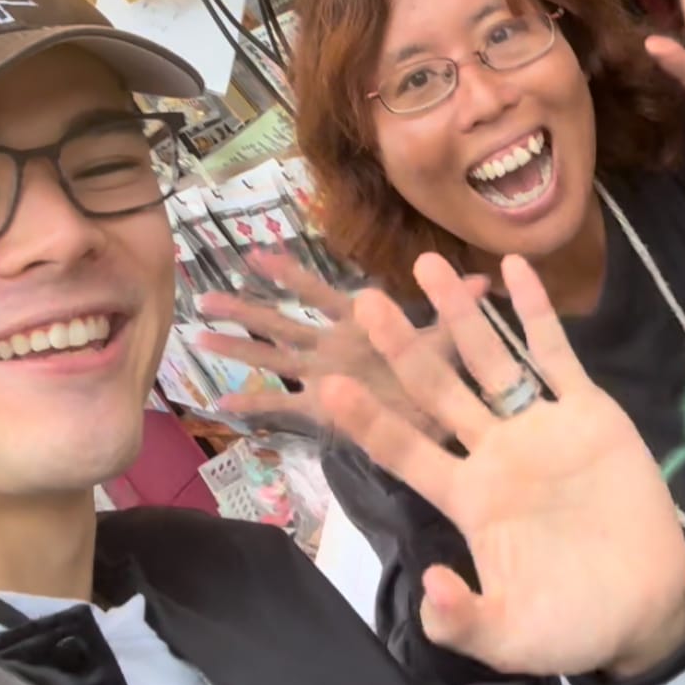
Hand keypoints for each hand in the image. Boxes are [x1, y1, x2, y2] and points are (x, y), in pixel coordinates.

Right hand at [195, 250, 457, 436]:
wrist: (440, 430)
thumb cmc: (438, 380)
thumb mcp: (446, 342)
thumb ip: (456, 312)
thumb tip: (485, 278)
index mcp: (354, 328)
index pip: (316, 294)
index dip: (290, 275)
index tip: (257, 255)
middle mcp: (330, 349)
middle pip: (281, 323)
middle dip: (245, 310)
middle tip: (204, 294)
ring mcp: (321, 377)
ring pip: (271, 358)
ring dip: (237, 348)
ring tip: (199, 335)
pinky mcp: (322, 410)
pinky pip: (281, 407)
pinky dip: (253, 406)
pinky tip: (220, 405)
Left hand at [321, 253, 684, 679]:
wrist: (646, 608)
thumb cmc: (573, 623)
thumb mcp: (513, 637)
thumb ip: (466, 623)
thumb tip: (428, 589)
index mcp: (468, 498)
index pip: (407, 451)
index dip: (370, 419)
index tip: (330, 383)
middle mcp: (494, 452)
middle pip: (438, 389)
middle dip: (403, 347)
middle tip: (364, 301)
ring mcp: (540, 427)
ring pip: (490, 359)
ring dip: (460, 314)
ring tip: (427, 266)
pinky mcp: (588, 412)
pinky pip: (556, 354)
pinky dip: (537, 311)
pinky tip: (514, 267)